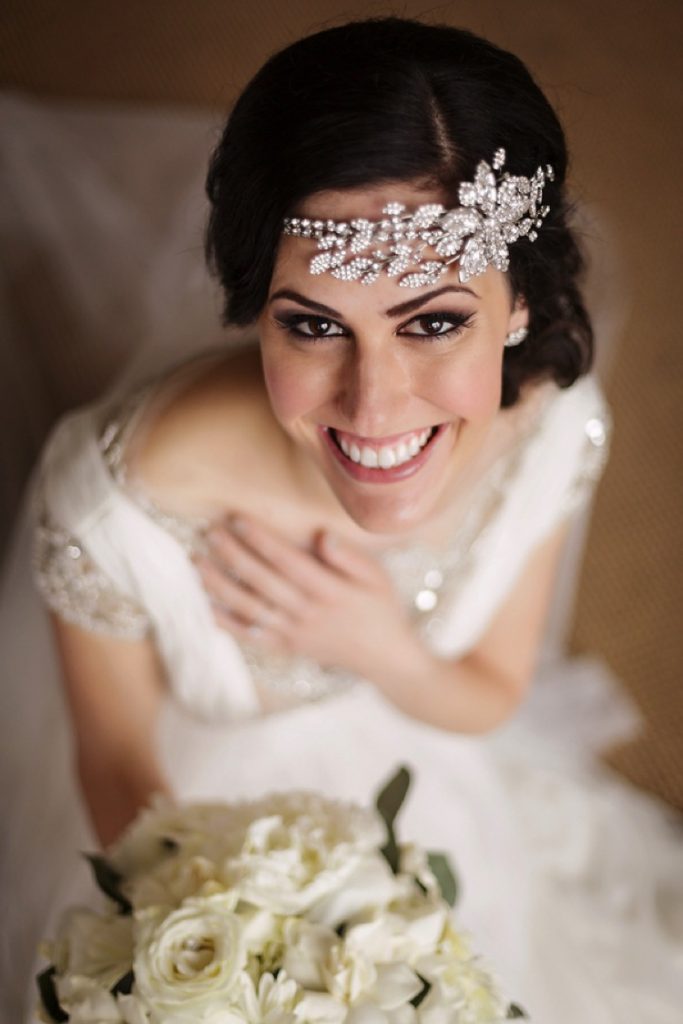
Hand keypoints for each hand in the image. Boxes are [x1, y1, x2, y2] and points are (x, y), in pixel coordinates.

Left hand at [194, 513, 423, 682]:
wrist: (385, 657)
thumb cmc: (382, 608)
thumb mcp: (378, 577)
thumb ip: (349, 557)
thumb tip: (321, 536)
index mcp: (330, 591)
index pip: (287, 561)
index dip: (260, 539)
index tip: (236, 518)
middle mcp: (308, 613)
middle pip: (262, 581)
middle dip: (232, 554)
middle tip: (208, 531)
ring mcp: (295, 633)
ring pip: (250, 608)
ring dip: (220, 585)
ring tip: (196, 562)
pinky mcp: (288, 648)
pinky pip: (252, 636)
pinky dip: (227, 623)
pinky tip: (206, 606)